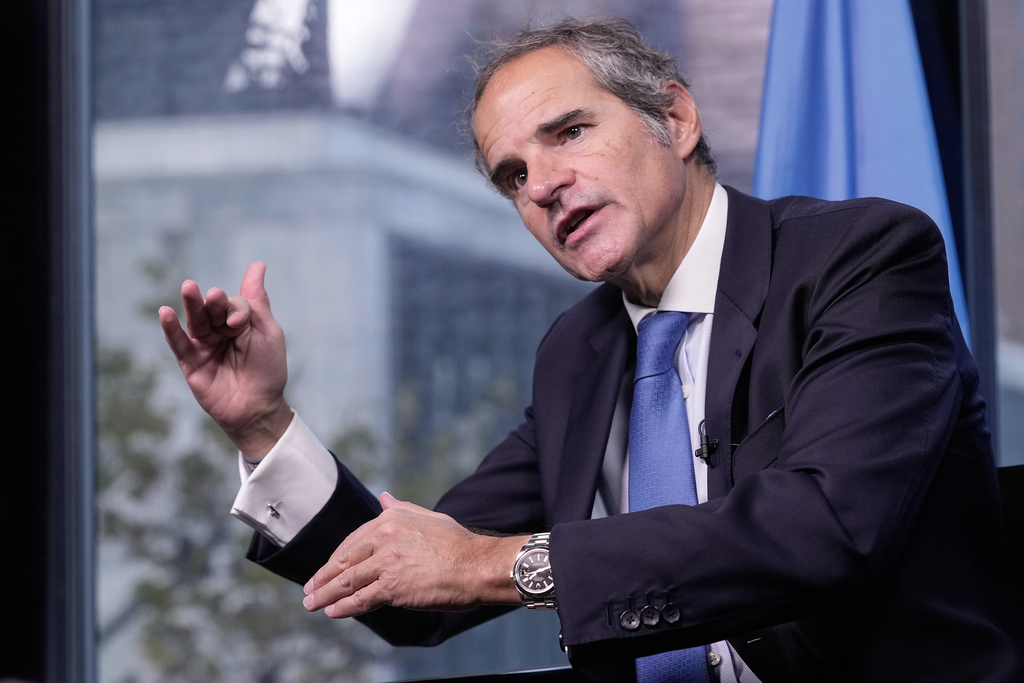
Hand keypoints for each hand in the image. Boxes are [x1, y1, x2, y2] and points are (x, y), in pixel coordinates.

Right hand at [158, 261, 291, 457]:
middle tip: (213, 295)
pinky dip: (171, 329)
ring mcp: (203, 346)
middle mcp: (219, 331)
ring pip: (194, 321)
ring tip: (189, 288)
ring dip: (191, 305)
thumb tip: (257, 265)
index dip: (236, 310)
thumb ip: (256, 300)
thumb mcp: (267, 331)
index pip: (233, 305)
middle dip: (212, 302)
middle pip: (211, 309)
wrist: (258, 407)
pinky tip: (166, 313)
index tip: (241, 324)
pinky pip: (178, 343)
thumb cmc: (267, 369)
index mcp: (240, 322)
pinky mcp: (190, 363)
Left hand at [302, 492, 525, 617]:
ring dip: (325, 594)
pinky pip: (361, 599)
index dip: (337, 558)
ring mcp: (386, 562)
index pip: (353, 540)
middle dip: (323, 577)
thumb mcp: (428, 517)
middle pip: (345, 561)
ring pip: (347, 581)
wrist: (477, 565)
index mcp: (391, 517)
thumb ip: (402, 508)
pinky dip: (343, 607)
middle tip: (310, 589)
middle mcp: (384, 537)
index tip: (327, 569)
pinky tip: (332, 612)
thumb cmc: (458, 543)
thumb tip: (383, 497)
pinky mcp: (392, 587)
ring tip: (312, 603)